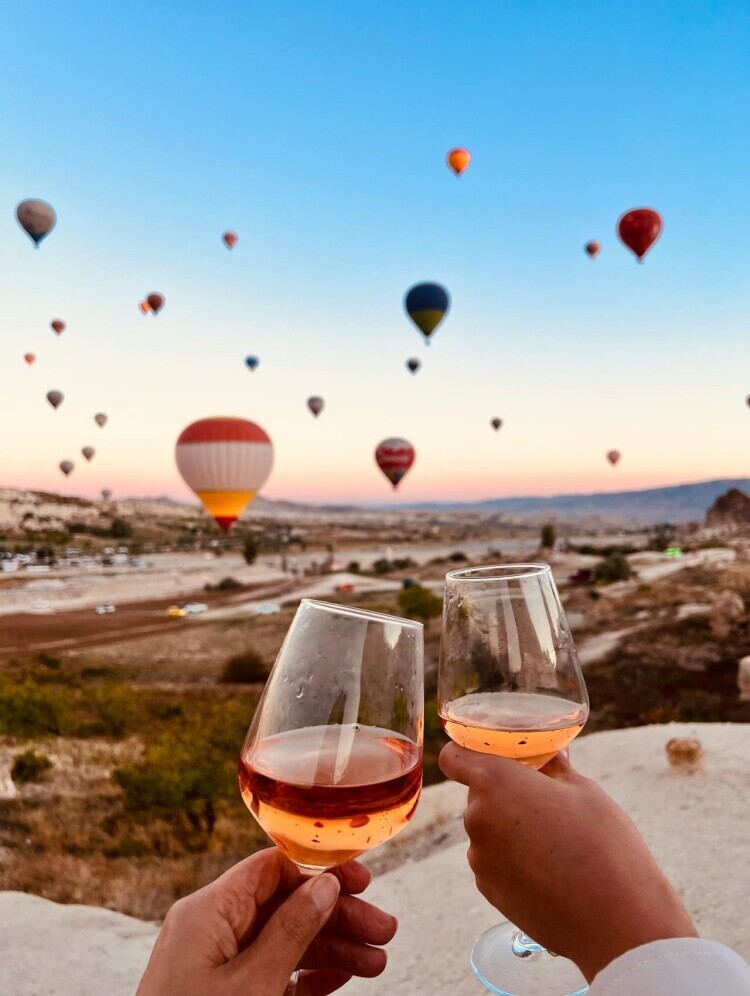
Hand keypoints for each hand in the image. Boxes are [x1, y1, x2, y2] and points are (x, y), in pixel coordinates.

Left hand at [137, 848, 396, 995]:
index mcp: (208, 912)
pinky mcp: (225, 995)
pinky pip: (273, 972)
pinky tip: (343, 981)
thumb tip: (325, 885)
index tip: (363, 881)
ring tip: (377, 963)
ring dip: (333, 950)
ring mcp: (217, 966)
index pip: (271, 869)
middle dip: (337, 917)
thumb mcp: (254, 983)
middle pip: (285, 905)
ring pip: (285, 942)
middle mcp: (212, 930)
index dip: (320, 870)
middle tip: (384, 930)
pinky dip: (308, 976)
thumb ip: (291, 930)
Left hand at [440, 744, 696, 981]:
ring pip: (487, 829)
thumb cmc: (603, 845)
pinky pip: (494, 861)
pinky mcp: (488, 890)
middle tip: (545, 802)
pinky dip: (513, 860)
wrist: (616, 923)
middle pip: (478, 794)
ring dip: (509, 829)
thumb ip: (553, 766)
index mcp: (495, 782)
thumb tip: (546, 754)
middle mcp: (477, 818)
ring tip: (555, 843)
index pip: (453, 757)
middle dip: (504, 793)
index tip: (492, 758)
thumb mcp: (583, 790)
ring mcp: (480, 858)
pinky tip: (550, 870)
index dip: (468, 753)